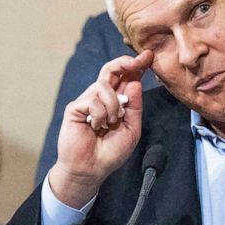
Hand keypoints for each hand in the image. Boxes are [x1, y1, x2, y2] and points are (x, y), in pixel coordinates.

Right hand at [49, 50, 153, 207]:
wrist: (91, 168)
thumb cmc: (110, 152)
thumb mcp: (132, 129)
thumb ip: (135, 106)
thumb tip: (136, 82)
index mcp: (117, 101)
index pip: (126, 77)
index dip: (136, 65)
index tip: (149, 56)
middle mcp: (102, 98)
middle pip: (111, 69)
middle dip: (125, 63)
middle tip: (137, 62)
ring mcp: (88, 101)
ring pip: (104, 86)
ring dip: (113, 105)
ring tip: (110, 123)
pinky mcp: (75, 107)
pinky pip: (93, 100)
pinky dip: (100, 114)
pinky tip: (96, 127)